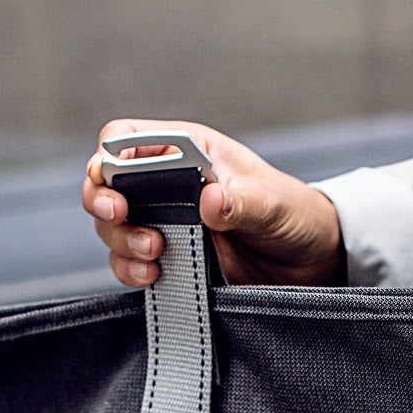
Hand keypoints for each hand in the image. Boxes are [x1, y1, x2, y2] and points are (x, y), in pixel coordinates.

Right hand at [83, 119, 343, 287]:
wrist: (309, 261)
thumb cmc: (293, 214)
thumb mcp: (272, 203)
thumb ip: (241, 202)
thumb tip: (210, 200)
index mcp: (188, 150)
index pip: (127, 137)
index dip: (110, 153)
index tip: (115, 180)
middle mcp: (167, 183)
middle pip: (106, 183)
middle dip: (103, 201)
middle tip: (120, 216)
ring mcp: (164, 221)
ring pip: (112, 226)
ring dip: (121, 240)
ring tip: (154, 251)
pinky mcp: (169, 258)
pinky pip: (129, 262)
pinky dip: (131, 269)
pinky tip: (153, 274)